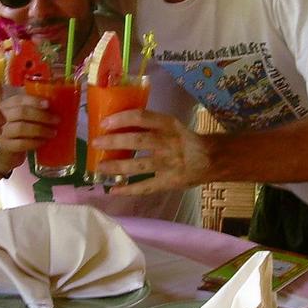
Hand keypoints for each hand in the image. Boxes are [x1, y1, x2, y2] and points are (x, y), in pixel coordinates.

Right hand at [0, 92, 56, 173]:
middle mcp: (0, 117)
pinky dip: (35, 142)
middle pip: (21, 112)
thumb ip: (32, 110)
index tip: (48, 104)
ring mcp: (1, 132)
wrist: (5, 153)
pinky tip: (43, 142)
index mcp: (5, 106)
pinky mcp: (5, 146)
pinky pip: (21, 143)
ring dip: (40, 130)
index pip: (18, 99)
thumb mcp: (21, 118)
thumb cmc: (17, 132)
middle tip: (56, 120)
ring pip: (21, 128)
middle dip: (41, 115)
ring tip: (52, 132)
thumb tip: (55, 105)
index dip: (34, 101)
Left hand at [90, 109, 211, 192]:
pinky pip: (146, 187)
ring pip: (138, 165)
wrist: (211, 159)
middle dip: (114, 142)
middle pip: (137, 140)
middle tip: (96, 143)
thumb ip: (149, 125)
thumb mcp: (171, 125)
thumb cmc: (185, 139)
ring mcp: (168, 164)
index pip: (142, 117)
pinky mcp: (168, 182)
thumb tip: (116, 123)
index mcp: (168, 125)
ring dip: (117, 167)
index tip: (104, 123)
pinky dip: (129, 190)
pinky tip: (113, 190)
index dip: (121, 119)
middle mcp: (168, 143)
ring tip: (100, 168)